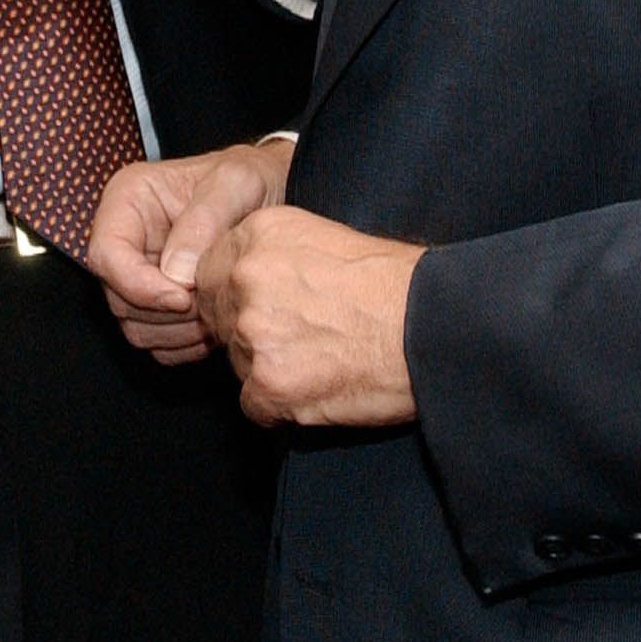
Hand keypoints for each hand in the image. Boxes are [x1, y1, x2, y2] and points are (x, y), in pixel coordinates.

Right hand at [86, 139, 293, 363]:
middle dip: (165, 312)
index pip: (105, 254)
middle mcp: (125, 240)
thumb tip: (175, 274)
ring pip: (134, 326)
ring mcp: (138, 275)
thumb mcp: (234, 183)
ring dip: (177, 331)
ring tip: (216, 312)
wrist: (271, 194)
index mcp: (127, 200)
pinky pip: (157, 342)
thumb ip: (203, 221)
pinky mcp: (156, 303)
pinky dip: (185, 344)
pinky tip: (214, 324)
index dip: (138, 284)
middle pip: (117, 297)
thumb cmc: (249, 180)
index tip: (183, 298)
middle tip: (211, 303)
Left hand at [194, 208, 423, 426]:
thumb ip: (271, 255)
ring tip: (320, 359)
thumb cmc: (391, 283)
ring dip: (268, 368)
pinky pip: (254, 405)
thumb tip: (238, 282)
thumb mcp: (322, 237)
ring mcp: (254, 333)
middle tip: (299, 338)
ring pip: (236, 363)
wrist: (431, 326)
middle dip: (250, 334)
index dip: (234, 298)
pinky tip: (320, 386)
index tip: (265, 309)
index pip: (209, 274)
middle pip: (219, 319)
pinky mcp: (268, 384)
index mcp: (255, 236)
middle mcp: (244, 279)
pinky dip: (282, 405)